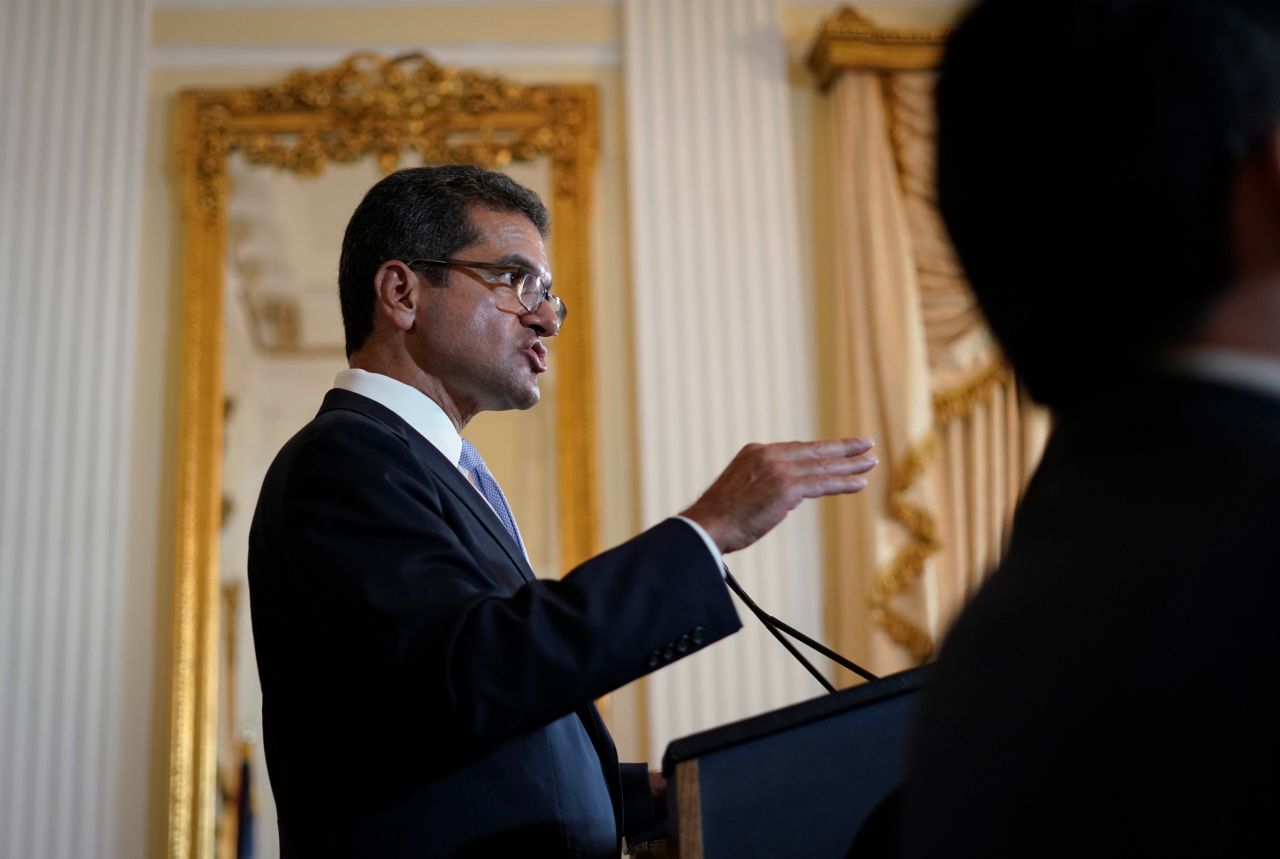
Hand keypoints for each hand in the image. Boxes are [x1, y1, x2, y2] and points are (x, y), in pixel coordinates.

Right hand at [680, 438, 876, 553]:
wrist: (707, 524)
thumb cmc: (720, 515)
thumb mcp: (741, 488)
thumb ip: (765, 484)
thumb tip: (787, 496)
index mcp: (756, 452)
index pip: (796, 449)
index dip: (821, 450)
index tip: (838, 448)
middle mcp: (769, 455)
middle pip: (814, 450)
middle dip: (843, 448)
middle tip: (866, 444)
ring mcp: (779, 470)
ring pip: (823, 466)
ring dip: (850, 465)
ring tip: (871, 462)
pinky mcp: (787, 488)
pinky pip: (822, 484)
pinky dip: (843, 483)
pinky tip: (860, 482)